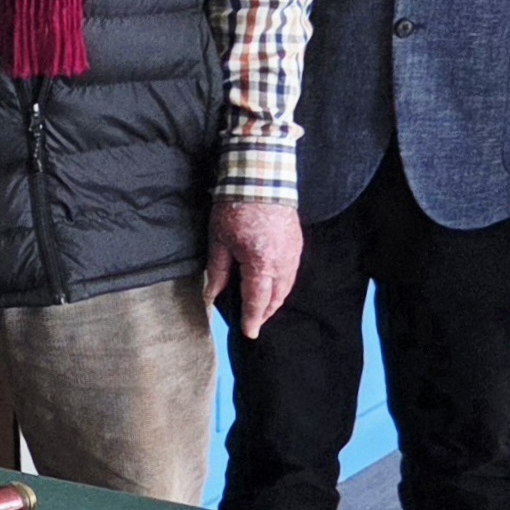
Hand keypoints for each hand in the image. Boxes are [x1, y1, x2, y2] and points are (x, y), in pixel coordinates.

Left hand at [204, 199, 302, 338]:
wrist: (261, 177)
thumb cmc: (236, 206)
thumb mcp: (219, 240)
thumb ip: (218, 271)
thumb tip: (212, 294)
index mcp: (260, 264)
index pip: (257, 301)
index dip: (252, 319)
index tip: (249, 332)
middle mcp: (281, 262)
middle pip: (276, 297)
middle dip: (266, 312)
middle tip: (255, 321)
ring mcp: (293, 252)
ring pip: (287, 286)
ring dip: (276, 299)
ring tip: (265, 306)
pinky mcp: (297, 242)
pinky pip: (292, 271)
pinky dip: (283, 283)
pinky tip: (274, 283)